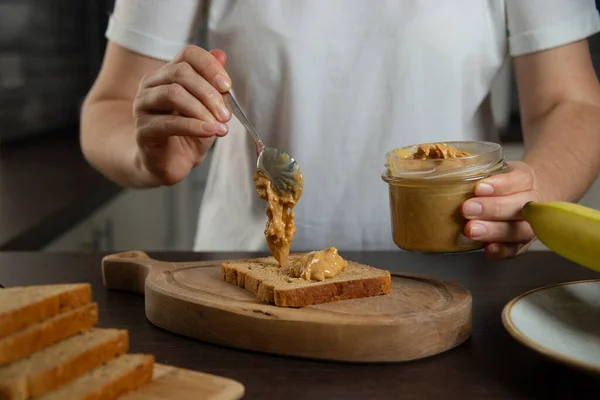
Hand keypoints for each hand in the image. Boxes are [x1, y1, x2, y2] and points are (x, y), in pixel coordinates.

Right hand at [133, 45, 231, 185]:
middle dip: (209, 92)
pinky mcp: (143, 130)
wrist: (169, 164)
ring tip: (220, 126)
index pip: (188, 54)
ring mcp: (142, 106)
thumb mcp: (210, 108)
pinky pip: (168, 123)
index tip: (227, 86)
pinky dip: (194, 126)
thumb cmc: (190, 134)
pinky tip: (210, 132)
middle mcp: (151, 85)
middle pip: (180, 72)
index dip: (210, 66)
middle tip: (226, 114)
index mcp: (169, 74)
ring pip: (173, 94)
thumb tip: (221, 55)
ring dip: (202, 109)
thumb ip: (215, 85)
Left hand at [461, 161, 540, 258]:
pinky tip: (487, 249)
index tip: (478, 188)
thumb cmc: (501, 184)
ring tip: (471, 230)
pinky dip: (502, 250)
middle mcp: (532, 202)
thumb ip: (476, 172)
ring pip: (520, 230)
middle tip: (467, 209)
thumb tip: (445, 172)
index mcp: (526, 179)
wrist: (524, 195)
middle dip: (492, 208)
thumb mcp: (493, 169)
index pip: (519, 179)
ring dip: (494, 231)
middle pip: (520, 206)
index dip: (500, 185)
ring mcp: (529, 224)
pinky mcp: (521, 244)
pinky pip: (516, 249)